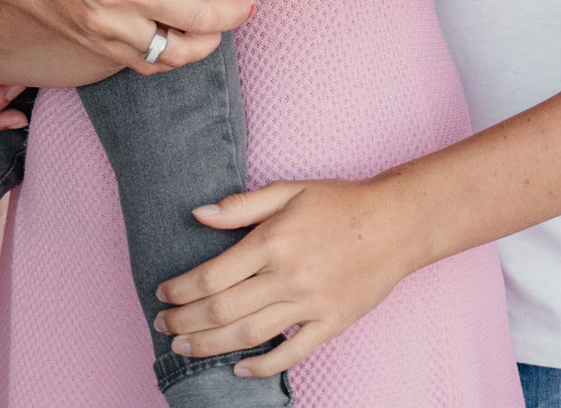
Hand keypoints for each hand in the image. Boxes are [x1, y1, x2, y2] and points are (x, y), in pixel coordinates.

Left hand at [154, 179, 429, 375]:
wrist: (398, 222)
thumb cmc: (341, 203)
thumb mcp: (289, 190)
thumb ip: (241, 206)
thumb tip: (197, 214)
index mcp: (272, 242)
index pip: (210, 275)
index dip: (180, 289)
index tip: (162, 293)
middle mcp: (287, 277)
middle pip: (221, 310)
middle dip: (185, 322)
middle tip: (164, 325)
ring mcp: (310, 304)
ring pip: (248, 335)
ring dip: (210, 346)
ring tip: (184, 348)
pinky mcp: (331, 323)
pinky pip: (291, 353)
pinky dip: (262, 367)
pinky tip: (239, 369)